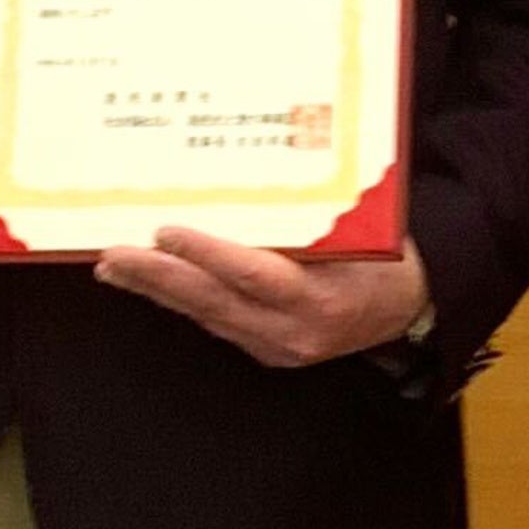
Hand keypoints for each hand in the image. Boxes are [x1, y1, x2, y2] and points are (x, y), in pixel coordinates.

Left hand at [93, 229, 429, 367]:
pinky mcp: (271, 351)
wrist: (415, 306)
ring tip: (115, 267)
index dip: (204, 253)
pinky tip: (154, 284)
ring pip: (207, 315)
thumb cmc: (388, 255)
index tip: (164, 231)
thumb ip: (306, 215)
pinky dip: (183, 301)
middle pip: (213, 301)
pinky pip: (218, 323)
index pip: (251, 273)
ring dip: (158, 291)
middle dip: (157, 277)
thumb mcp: (358, 228)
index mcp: (320, 298)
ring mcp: (280, 347)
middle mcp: (294, 331)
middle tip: (113, 254)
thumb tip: (243, 177)